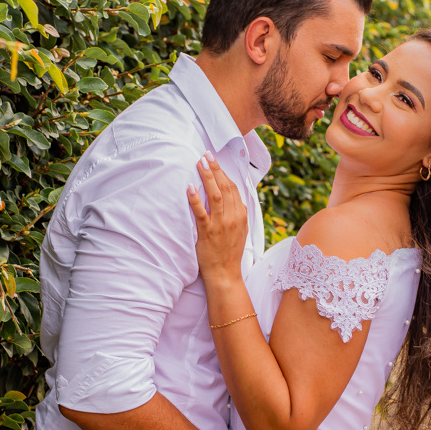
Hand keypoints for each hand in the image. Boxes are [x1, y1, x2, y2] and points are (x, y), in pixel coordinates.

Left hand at [187, 152, 248, 284]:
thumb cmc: (229, 252)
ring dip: (207, 177)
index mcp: (241, 215)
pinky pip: (201, 213)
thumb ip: (237, 214)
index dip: (223, 172)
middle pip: (225, 187)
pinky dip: (195, 199)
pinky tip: (190, 187)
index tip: (215, 160)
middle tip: (206, 154)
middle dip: (215, 169)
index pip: (233, 188)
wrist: (225, 274)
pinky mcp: (208, 233)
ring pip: (215, 195)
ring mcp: (220, 225)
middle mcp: (233, 217)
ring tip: (199, 163)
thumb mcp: (240, 231)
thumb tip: (234, 199)